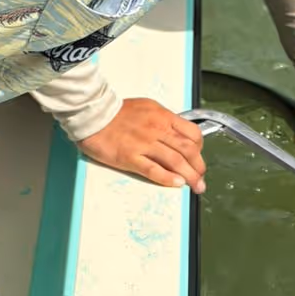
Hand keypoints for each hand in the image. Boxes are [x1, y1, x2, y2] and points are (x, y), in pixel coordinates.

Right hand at [78, 98, 205, 191]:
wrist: (93, 114)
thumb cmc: (117, 112)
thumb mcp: (147, 108)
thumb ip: (162, 121)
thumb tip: (175, 135)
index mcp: (163, 117)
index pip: (192, 133)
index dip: (200, 148)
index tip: (198, 158)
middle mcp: (157, 130)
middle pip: (188, 150)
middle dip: (199, 167)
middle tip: (201, 179)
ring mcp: (144, 144)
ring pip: (175, 161)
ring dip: (189, 176)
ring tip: (196, 187)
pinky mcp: (130, 157)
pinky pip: (153, 170)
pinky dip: (168, 178)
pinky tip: (177, 184)